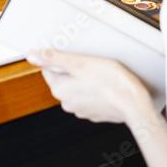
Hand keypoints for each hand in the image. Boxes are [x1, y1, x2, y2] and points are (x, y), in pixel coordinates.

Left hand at [27, 49, 152, 124]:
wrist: (133, 103)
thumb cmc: (110, 81)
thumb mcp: (79, 62)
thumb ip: (54, 58)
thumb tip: (32, 55)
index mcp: (60, 90)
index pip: (49, 69)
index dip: (61, 59)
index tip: (73, 55)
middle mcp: (67, 103)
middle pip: (64, 78)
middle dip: (74, 69)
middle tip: (89, 62)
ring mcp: (81, 110)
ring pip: (78, 87)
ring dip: (85, 79)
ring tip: (100, 72)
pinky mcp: (95, 112)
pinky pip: (90, 96)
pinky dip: (95, 89)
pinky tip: (106, 83)